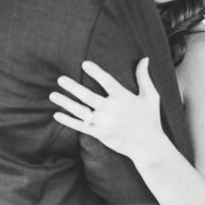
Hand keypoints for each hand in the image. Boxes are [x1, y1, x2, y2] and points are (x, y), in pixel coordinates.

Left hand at [50, 58, 165, 160]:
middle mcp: (112, 109)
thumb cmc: (150, 119)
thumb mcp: (151, 96)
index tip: (84, 64)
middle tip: (60, 79)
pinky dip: (68, 120)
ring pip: (81, 111)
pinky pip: (81, 126)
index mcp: (124, 98)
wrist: (147, 145)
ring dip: (66, 102)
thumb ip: (144, 77)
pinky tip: (57, 114)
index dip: (96, 72)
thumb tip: (144, 58)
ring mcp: (104, 123)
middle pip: (88, 96)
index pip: (107, 81)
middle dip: (73, 87)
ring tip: (53, 94)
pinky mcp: (100, 134)